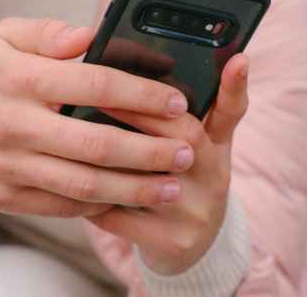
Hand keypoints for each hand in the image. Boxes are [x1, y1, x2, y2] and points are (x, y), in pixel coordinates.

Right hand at [0, 18, 194, 217]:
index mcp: (20, 78)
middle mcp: (15, 124)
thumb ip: (46, 33)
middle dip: (151, 151)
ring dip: (134, 188)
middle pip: (97, 143)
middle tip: (188, 152)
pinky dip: (98, 203)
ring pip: (84, 183)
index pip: (94, 84)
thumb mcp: (1, 37)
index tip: (176, 102)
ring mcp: (9, 166)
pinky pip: (61, 205)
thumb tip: (92, 35)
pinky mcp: (5, 195)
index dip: (142, 93)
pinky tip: (125, 197)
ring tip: (171, 187)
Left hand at [87, 54, 248, 274]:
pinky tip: (69, 182)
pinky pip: (123, 216)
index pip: (230, 111)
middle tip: (100, 93)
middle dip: (141, 112)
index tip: (236, 58)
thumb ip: (187, 108)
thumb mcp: (198, 144)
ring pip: (148, 178)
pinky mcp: (174, 242)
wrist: (193, 246)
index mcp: (217, 146)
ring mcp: (196, 211)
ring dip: (109, 157)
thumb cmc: (185, 180)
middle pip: (185, 136)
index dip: (234, 84)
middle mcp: (214, 176)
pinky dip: (94, 199)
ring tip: (74, 133)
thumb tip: (170, 62)